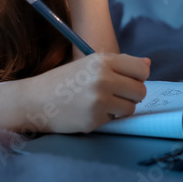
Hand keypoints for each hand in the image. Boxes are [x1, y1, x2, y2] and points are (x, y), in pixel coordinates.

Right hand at [16, 52, 149, 133]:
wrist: (34, 101)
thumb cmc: (63, 81)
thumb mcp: (88, 64)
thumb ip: (119, 64)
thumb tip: (148, 64)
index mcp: (102, 61)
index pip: (141, 69)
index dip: (138, 77)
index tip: (127, 81)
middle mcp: (103, 78)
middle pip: (140, 91)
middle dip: (131, 95)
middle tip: (113, 95)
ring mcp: (99, 101)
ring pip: (131, 108)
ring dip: (120, 109)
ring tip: (101, 104)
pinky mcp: (94, 120)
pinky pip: (115, 121)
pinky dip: (106, 118)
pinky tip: (88, 112)